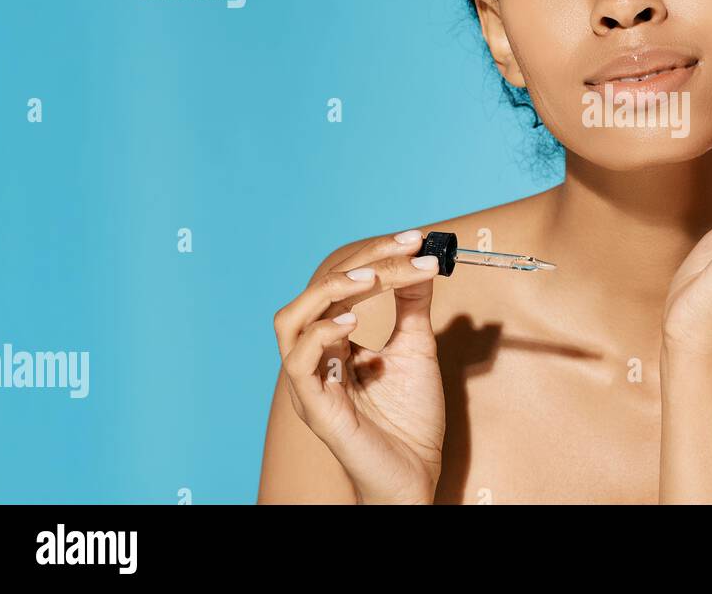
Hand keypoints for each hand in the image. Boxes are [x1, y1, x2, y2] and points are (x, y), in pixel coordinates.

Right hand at [273, 231, 447, 503]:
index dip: (375, 255)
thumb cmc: (410, 419)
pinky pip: (299, 364)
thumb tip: (421, 261)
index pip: (341, 283)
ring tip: (371, 279)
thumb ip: (412, 305)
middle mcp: (315, 357)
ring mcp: (310, 382)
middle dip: (360, 262)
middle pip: (316, 291)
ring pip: (290, 320)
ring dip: (330, 292)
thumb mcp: (416, 347)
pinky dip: (321, 335)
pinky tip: (353, 323)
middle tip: (404, 247)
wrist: (415, 473)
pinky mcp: (316, 408)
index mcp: (334, 342)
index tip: (417, 237)